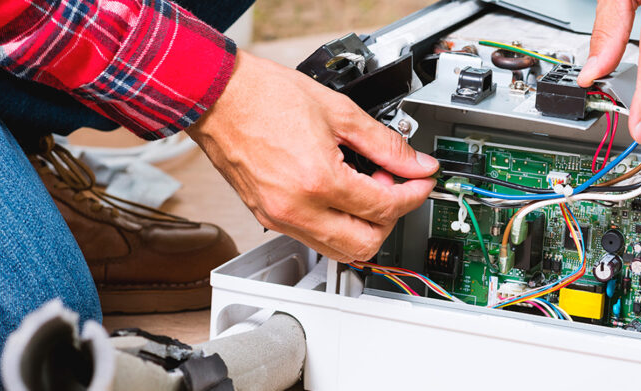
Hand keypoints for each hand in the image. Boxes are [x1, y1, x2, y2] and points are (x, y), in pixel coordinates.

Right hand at [187, 51, 438, 261]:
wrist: (218, 97)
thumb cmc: (264, 96)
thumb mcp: (339, 112)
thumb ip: (385, 144)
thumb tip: (416, 163)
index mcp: (318, 180)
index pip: (384, 207)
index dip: (413, 194)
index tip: (422, 181)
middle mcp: (297, 208)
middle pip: (365, 244)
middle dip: (391, 219)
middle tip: (394, 186)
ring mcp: (279, 217)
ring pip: (339, 251)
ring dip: (364, 227)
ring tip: (365, 188)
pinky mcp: (267, 217)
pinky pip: (314, 239)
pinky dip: (337, 225)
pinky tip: (341, 194)